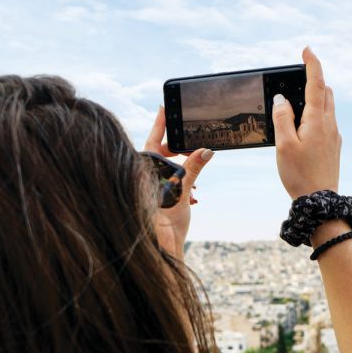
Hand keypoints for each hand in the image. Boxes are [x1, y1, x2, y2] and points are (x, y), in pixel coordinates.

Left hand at [143, 106, 212, 255]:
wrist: (162, 246)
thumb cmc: (165, 220)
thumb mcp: (182, 189)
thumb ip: (193, 167)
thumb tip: (206, 150)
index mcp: (146, 168)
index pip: (154, 138)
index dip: (161, 122)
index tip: (164, 106)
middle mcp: (145, 175)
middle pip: (161, 152)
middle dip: (179, 150)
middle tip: (193, 148)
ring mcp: (150, 186)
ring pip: (167, 168)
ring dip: (183, 170)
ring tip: (195, 180)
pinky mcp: (157, 197)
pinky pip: (170, 182)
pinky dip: (182, 183)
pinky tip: (193, 194)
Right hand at [272, 47, 340, 198]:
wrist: (320, 202)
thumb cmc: (300, 175)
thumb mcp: (284, 146)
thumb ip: (282, 119)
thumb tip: (282, 99)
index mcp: (317, 121)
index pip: (317, 84)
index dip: (312, 64)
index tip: (307, 50)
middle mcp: (330, 124)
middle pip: (326, 92)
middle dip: (314, 80)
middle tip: (297, 77)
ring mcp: (334, 136)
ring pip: (328, 107)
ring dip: (316, 97)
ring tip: (296, 104)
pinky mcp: (334, 146)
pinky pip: (327, 121)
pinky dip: (317, 114)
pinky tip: (303, 126)